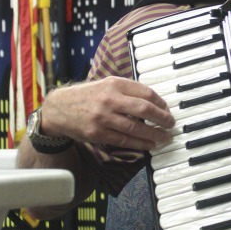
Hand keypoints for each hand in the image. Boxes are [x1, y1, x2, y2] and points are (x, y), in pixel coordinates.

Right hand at [39, 77, 174, 150]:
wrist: (59, 108)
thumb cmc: (88, 96)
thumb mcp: (107, 84)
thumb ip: (128, 90)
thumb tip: (155, 102)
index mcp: (115, 84)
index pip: (146, 93)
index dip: (161, 103)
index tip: (168, 109)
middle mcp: (110, 99)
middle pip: (144, 110)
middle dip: (162, 118)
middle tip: (171, 124)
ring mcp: (103, 117)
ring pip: (136, 128)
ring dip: (155, 134)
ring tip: (165, 137)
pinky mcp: (98, 133)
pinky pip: (124, 141)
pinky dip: (140, 144)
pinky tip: (150, 145)